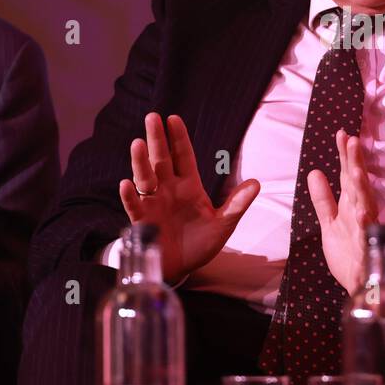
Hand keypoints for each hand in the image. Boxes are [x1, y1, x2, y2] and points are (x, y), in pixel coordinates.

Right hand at [119, 113, 258, 284]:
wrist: (182, 268)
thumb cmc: (201, 242)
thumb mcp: (223, 223)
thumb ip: (237, 204)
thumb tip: (256, 183)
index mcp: (189, 186)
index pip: (183, 156)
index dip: (178, 138)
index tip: (173, 118)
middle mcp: (168, 189)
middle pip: (161, 160)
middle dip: (157, 139)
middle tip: (152, 117)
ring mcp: (154, 203)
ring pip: (145, 178)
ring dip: (140, 162)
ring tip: (138, 144)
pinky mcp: (142, 221)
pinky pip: (134, 206)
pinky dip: (130, 196)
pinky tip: (127, 184)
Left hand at [307, 129, 376, 295]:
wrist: (359, 283)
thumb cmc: (348, 252)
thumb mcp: (329, 222)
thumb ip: (323, 198)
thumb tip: (315, 172)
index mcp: (351, 205)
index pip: (348, 175)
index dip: (345, 156)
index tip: (341, 134)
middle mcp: (360, 212)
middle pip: (358, 183)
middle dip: (356, 162)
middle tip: (352, 140)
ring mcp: (365, 230)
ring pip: (365, 203)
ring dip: (362, 185)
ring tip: (358, 168)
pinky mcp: (366, 248)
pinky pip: (367, 235)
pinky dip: (365, 223)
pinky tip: (360, 212)